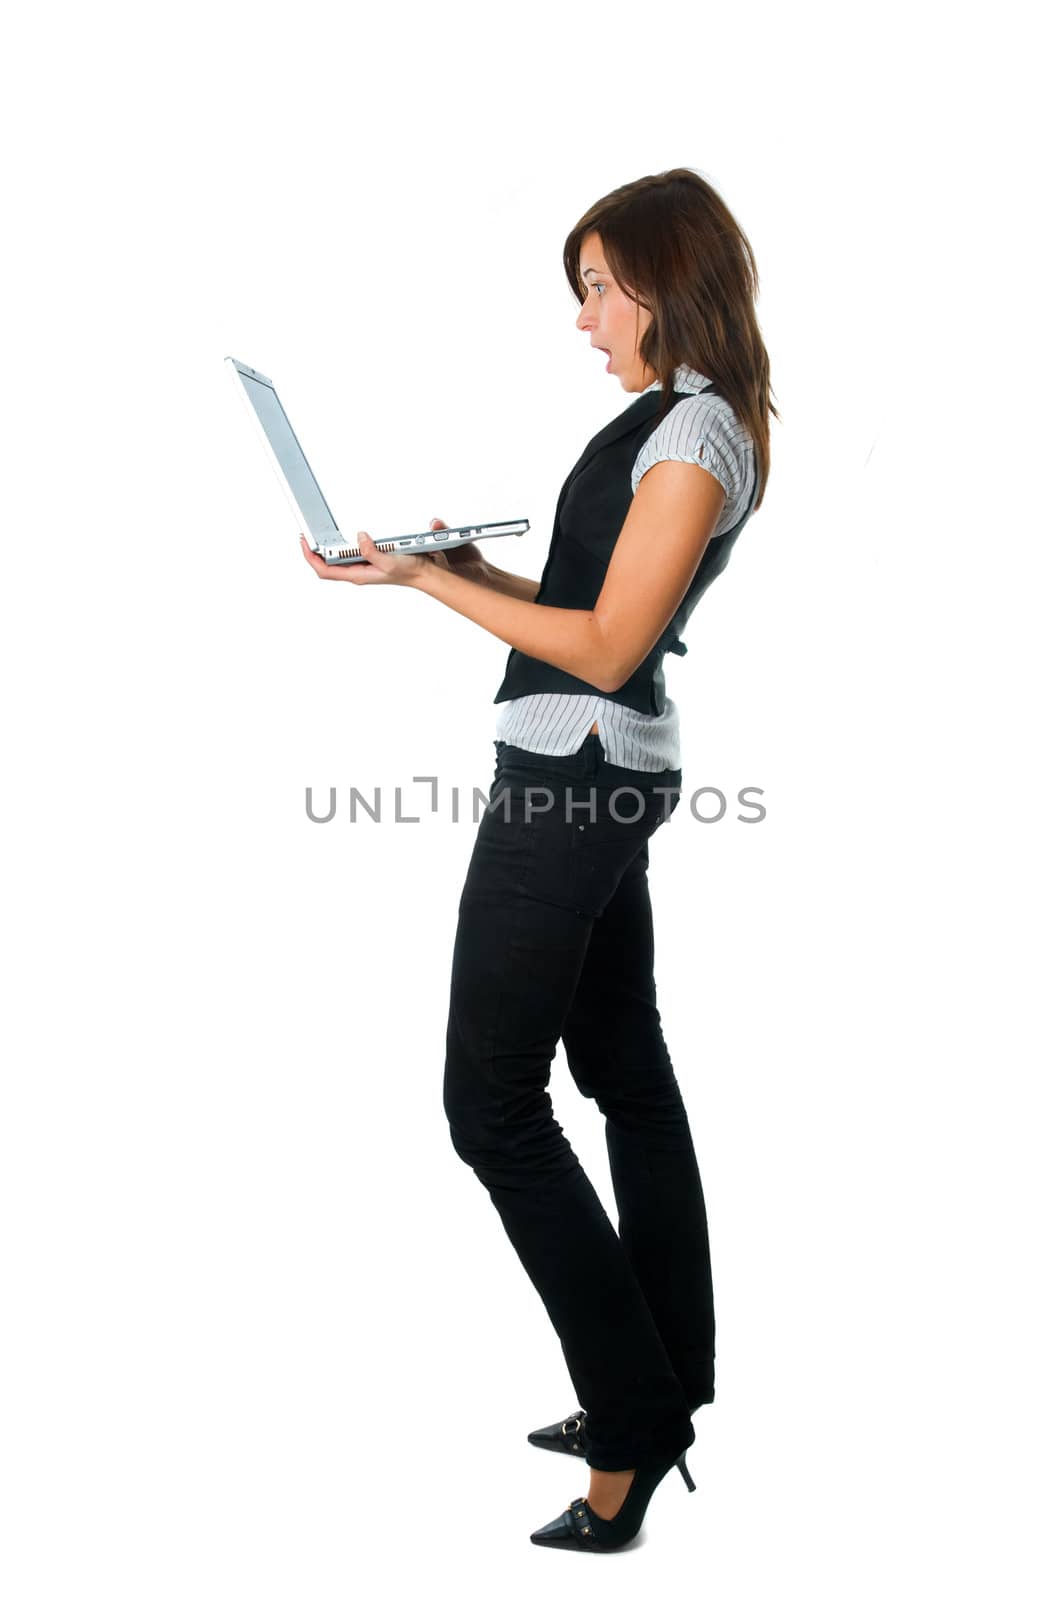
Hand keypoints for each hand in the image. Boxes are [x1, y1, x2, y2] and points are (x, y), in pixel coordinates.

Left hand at [299, 519, 483, 585]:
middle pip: (326, 565)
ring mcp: (363, 566)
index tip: (303, 541)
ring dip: (325, 548)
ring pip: (336, 560)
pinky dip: (340, 545)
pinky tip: (339, 536)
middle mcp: (357, 571)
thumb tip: (359, 537)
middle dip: (313, 551)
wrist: (428, 574)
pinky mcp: (371, 559)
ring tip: (317, 535)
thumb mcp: (390, 560)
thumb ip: (373, 551)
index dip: (309, 557)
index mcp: (358, 574)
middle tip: (305, 534)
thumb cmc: (411, 571)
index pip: (324, 570)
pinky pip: (349, 553)